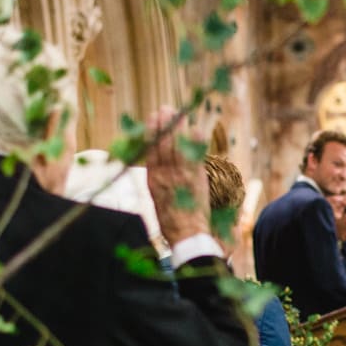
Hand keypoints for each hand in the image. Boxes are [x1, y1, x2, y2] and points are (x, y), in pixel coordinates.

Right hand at [144, 105, 209, 243]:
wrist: (186, 235)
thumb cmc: (172, 221)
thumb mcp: (158, 199)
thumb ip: (159, 181)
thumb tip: (159, 168)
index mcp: (152, 180)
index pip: (150, 150)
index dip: (151, 132)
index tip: (153, 118)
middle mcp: (164, 176)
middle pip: (162, 144)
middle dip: (163, 124)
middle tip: (166, 109)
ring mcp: (179, 176)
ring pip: (176, 147)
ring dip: (178, 128)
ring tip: (179, 113)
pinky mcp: (195, 180)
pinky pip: (194, 157)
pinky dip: (195, 142)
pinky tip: (196, 129)